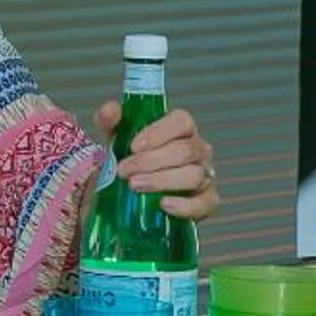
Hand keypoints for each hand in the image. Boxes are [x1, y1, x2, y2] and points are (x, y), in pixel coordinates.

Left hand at [95, 98, 220, 222]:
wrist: (125, 196)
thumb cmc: (127, 161)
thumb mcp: (114, 140)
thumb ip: (109, 121)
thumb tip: (110, 110)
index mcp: (180, 129)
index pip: (181, 121)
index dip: (158, 132)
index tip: (133, 146)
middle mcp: (197, 150)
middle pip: (185, 150)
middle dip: (151, 161)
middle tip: (123, 171)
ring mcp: (205, 175)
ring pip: (193, 175)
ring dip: (161, 181)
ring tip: (134, 186)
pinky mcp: (206, 202)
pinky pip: (204, 203)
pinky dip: (185, 205)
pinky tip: (163, 205)